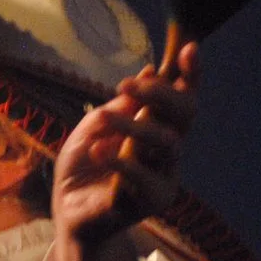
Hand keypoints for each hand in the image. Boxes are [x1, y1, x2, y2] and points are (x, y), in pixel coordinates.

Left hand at [44, 44, 199, 260]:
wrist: (70, 212)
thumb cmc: (84, 167)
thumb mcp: (93, 127)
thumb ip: (120, 104)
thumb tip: (150, 71)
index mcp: (158, 127)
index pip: (183, 98)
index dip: (191, 74)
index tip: (189, 48)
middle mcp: (168, 151)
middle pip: (185, 114)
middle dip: (160, 93)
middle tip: (126, 84)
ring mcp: (165, 176)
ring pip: (166, 142)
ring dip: (135, 124)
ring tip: (104, 116)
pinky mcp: (151, 202)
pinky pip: (144, 178)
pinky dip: (120, 161)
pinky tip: (99, 150)